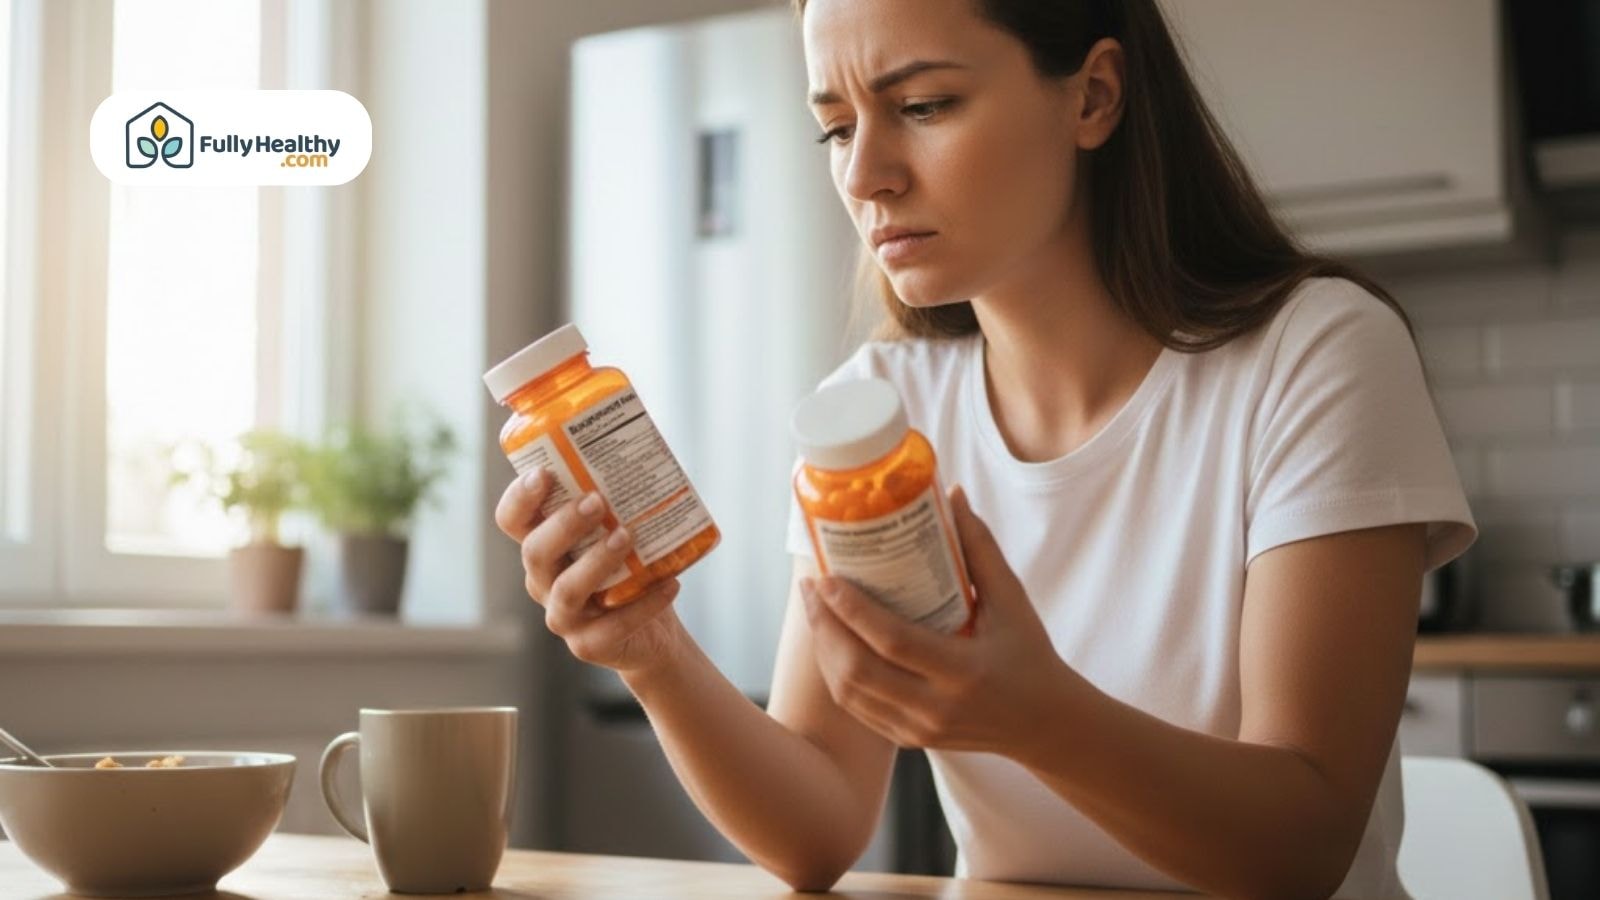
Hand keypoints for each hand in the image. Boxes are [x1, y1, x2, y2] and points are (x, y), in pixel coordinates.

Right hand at [495, 468, 684, 675]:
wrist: (654, 633)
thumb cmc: (633, 571)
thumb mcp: (620, 531)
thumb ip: (621, 498)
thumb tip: (647, 442)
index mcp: (544, 546)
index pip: (512, 521)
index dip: (519, 498)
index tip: (543, 473)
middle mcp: (543, 581)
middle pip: (534, 552)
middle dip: (563, 524)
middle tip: (596, 501)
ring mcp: (563, 616)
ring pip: (567, 590)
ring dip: (596, 561)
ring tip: (627, 537)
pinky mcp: (589, 645)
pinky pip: (611, 626)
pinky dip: (644, 604)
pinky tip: (671, 583)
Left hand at [801, 485, 1082, 755]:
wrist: (1044, 723)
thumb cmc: (1029, 654)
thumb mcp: (1012, 600)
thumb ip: (981, 548)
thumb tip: (952, 495)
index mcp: (964, 672)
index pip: (892, 641)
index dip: (851, 610)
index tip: (825, 577)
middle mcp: (937, 707)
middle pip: (858, 670)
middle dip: (824, 626)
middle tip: (810, 588)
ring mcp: (919, 729)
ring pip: (850, 692)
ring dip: (824, 650)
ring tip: (815, 610)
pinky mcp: (910, 739)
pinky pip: (858, 709)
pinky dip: (837, 675)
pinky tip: (832, 643)